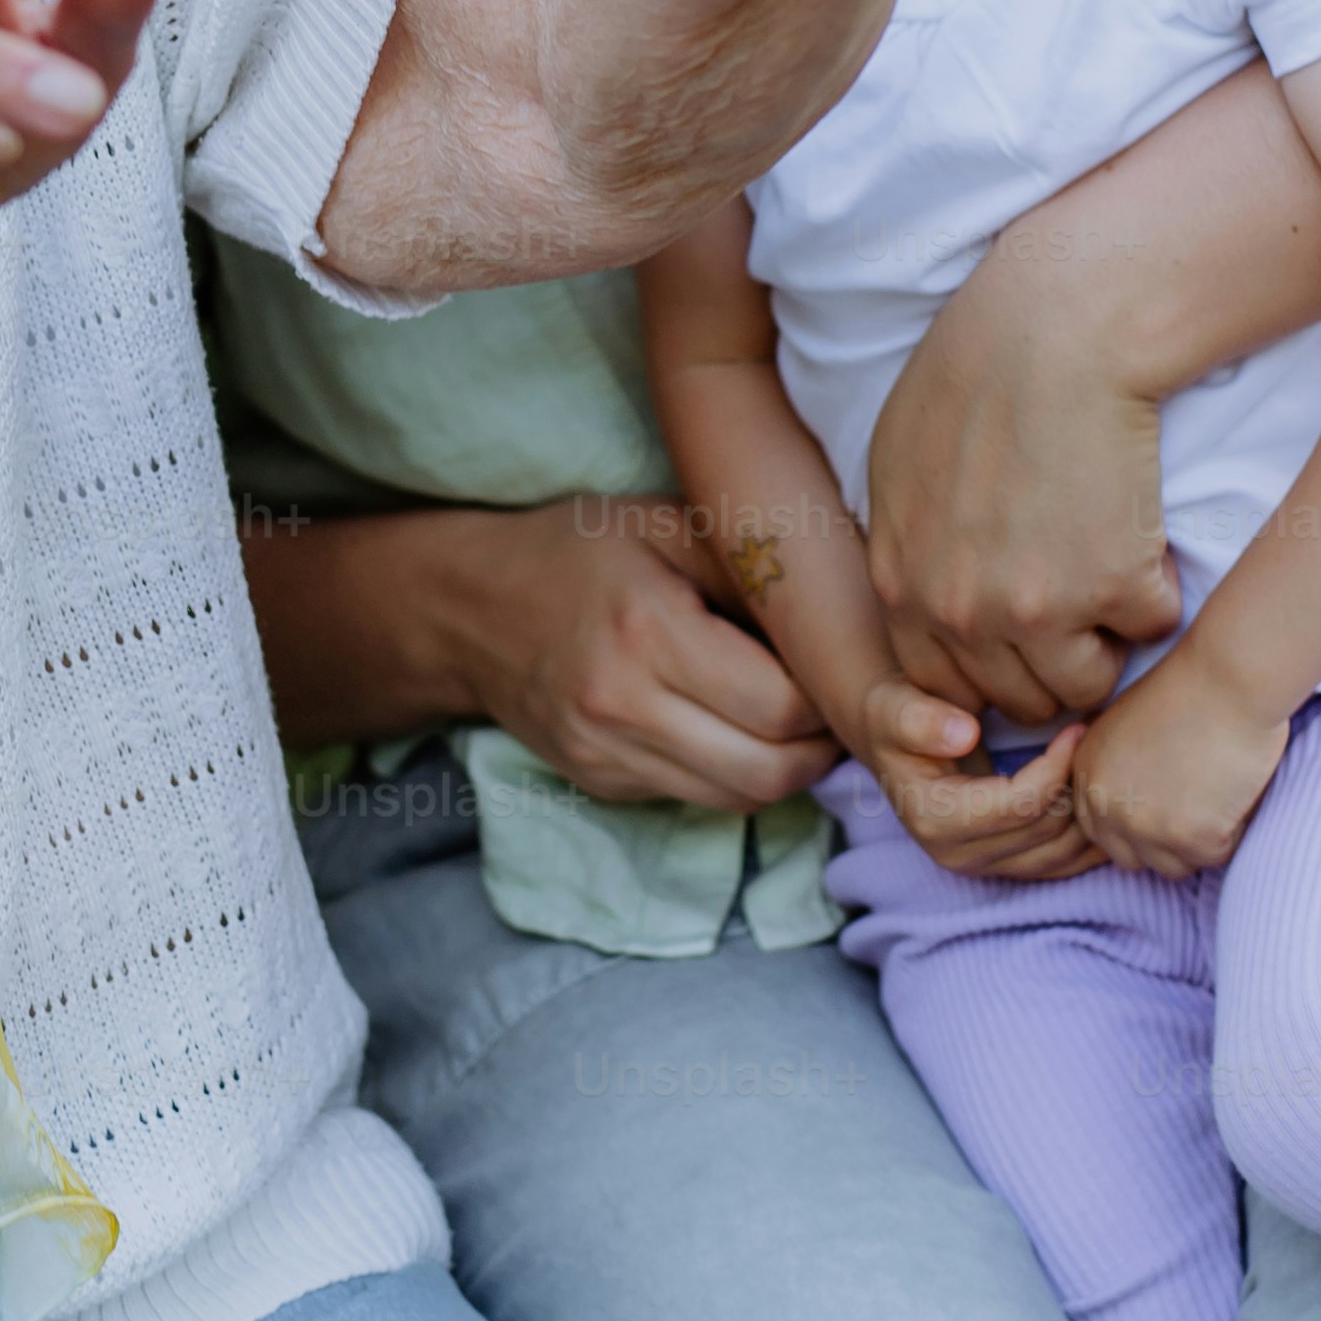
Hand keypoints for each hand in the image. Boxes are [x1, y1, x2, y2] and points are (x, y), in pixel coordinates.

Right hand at [445, 501, 834, 809]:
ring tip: (805, 723)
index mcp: (648, 629)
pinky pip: (699, 798)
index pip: (781, 705)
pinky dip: (738, 773)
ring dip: (788, 770)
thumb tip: (851, 613)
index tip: (850, 670)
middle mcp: (623, 705)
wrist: (469, 608)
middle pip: (769, 769)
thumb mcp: (668, 522)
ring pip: (740, 798)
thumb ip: (754, 568)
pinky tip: (744, 729)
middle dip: (823, 747)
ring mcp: (607, 754)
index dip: (832, 698)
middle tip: (843, 707)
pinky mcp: (601, 782)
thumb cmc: (579, 550)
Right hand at [857, 677, 1099, 881]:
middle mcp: (959, 855)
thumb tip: (963, 734)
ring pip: (1063, 853)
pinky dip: (1090, 836)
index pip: (1019, 805)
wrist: (895, 742)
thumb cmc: (897, 717)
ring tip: (1097, 761)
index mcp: (935, 820)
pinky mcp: (1006, 867)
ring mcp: (984, 867)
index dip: (1057, 767)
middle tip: (1096, 738)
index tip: (1076, 727)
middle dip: (1077, 784)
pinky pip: (1065, 864)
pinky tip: (1098, 796)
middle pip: (1047, 831)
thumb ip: (920, 720)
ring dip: (1088, 810)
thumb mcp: (894, 707)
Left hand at [870, 287, 1189, 728]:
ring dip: (1106, 638)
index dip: (992, 668)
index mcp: (901, 586)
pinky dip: (1157, 590)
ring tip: (1109, 568)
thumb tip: (931, 602)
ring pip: (1086, 683)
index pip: (944, 686)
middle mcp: (959, 613)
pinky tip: (1140, 531)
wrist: (1055, 332)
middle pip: (1019, 699)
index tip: (1023, 638)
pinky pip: (1150, 627)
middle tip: (1078, 599)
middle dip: (1052, 661)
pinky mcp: (1112, 589)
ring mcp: (1035, 610)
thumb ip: (909, 551)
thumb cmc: (975, 376)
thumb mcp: (898, 469)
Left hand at [1062, 648, 1293, 879]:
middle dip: (1162, 842)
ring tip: (1218, 796)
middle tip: (1196, 807)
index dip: (1134, 825)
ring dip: (1198, 842)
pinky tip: (1237, 790)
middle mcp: (1107, 806)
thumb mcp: (1125, 724)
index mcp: (1088, 776)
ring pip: (1174, 866)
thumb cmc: (1189, 687)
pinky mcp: (1193, 838)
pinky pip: (1216, 856)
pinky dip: (1232, 831)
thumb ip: (1116, 768)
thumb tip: (1133, 802)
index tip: (1163, 810)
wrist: (1227, 677)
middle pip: (1132, 857)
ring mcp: (1147, 827)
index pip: (1099, 831)